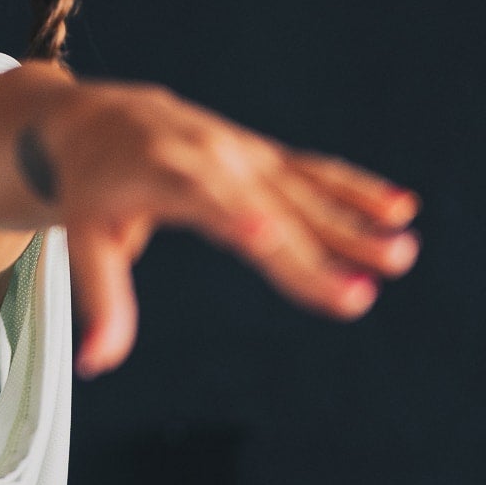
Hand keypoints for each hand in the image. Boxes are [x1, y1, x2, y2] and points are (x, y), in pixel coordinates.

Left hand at [49, 82, 421, 376]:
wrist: (96, 121)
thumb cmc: (89, 186)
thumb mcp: (83, 239)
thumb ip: (101, 299)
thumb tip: (95, 363)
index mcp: (165, 173)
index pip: (211, 206)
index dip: (240, 221)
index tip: (270, 238)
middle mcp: (212, 156)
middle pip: (273, 209)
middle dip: (320, 250)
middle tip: (366, 290)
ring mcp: (242, 153)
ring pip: (304, 190)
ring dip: (355, 222)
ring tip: (402, 252)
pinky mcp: (260, 153)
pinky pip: (313, 172)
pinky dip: (355, 189)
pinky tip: (400, 206)